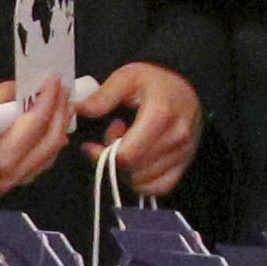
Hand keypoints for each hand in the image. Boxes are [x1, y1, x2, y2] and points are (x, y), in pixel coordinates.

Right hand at [0, 77, 61, 196]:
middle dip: (60, 113)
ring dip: (56, 130)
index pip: (36, 124)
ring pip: (46, 158)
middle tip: (63, 89)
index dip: (49, 98)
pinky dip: (44, 147)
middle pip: (50, 143)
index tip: (55, 78)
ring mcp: (6, 185)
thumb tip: (24, 85)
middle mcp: (8, 176)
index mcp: (0, 157)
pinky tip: (43, 129)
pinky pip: (33, 167)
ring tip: (58, 105)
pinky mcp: (1, 186)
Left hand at [81, 59, 204, 197]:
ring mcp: (183, 152)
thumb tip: (79, 110)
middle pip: (133, 170)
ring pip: (143, 181)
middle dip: (114, 160)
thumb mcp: (127, 78)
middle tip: (114, 139)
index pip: (127, 155)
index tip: (92, 145)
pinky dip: (142, 182)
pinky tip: (138, 162)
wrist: (187, 87)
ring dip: (127, 169)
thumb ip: (103, 96)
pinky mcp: (185, 163)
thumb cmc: (155, 82)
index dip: (103, 155)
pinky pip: (159, 187)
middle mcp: (176, 137)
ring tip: (128, 146)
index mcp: (160, 115)